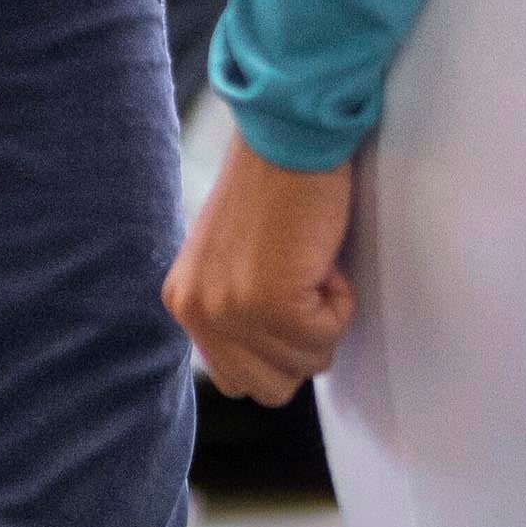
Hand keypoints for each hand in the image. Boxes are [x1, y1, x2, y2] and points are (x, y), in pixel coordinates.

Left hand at [167, 139, 357, 403]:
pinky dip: (341, 301)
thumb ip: (238, 311)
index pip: (237, 380)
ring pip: (305, 366)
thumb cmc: (277, 190)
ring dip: (325, 318)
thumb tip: (273, 362)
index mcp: (184, 303)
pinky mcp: (270, 302)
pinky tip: (321, 258)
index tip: (287, 295)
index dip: (279, 348)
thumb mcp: (235, 263)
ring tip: (309, 263)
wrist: (288, 138)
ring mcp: (230, 310)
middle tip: (303, 284)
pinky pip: (325, 338)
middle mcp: (196, 312)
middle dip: (303, 346)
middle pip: (268, 389)